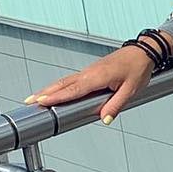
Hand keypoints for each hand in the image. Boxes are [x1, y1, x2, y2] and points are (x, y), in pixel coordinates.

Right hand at [24, 45, 153, 123]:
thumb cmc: (137, 68)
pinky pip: (71, 79)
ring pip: (65, 81)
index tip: (42, 102)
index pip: (73, 89)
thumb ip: (116, 105)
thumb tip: (105, 119)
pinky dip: (59, 86)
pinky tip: (54, 91)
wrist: (142, 52)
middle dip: (45, 93)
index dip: (57, 97)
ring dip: (49, 89)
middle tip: (29, 102)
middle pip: (63, 84)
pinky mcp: (90, 71)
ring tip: (35, 98)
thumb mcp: (131, 90)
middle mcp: (89, 72)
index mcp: (97, 77)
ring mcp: (88, 71)